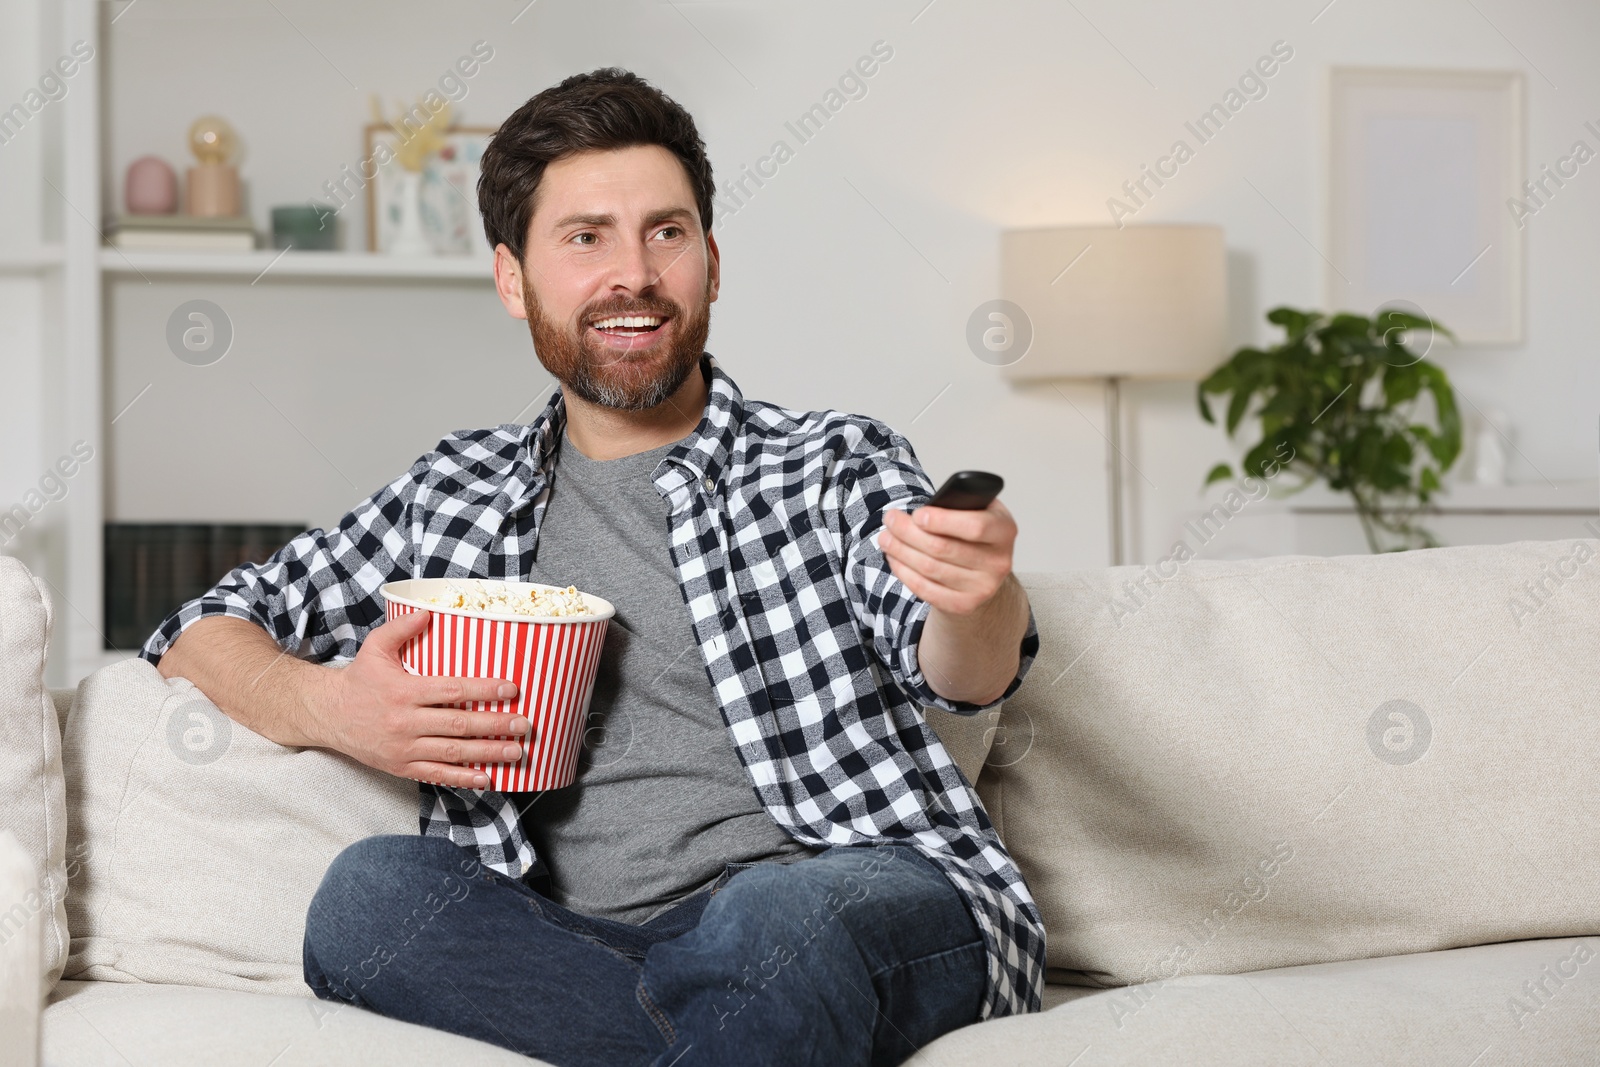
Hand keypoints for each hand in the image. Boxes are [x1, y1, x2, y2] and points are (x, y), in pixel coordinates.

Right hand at [311, 609, 530, 789]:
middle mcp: (405, 722)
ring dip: (488, 753)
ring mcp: (404, 748)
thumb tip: (429, 611)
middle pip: (458, 724)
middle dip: (495, 725)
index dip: (483, 690)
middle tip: (525, 725)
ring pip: (453, 752)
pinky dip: (463, 778)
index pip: (452, 690)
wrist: (327, 715)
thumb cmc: (358, 680)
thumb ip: (402, 628)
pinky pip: (437, 774)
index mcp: (404, 691)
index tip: (511, 690)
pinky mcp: (401, 766)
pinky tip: (487, 777)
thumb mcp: (375, 648)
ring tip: (517, 752)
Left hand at [878, 499, 1016, 615]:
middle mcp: (999, 562)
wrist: (983, 572)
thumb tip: (920, 514)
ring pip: (930, 568)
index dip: (942, 521)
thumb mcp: (976, 511)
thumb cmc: (973, 534)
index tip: (918, 514)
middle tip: (890, 520)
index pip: (975, 527)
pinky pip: (926, 589)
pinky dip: (904, 572)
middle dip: (908, 532)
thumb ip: (957, 506)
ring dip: (901, 551)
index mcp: (1004, 531)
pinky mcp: (964, 605)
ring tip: (886, 537)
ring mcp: (983, 588)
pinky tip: (894, 558)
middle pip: (943, 548)